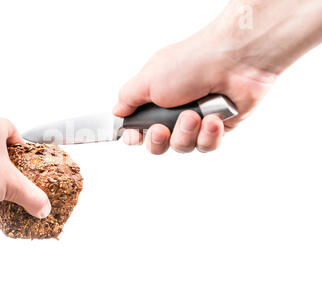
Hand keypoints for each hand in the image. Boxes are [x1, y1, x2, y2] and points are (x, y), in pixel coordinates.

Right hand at [113, 0, 321, 154]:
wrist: (235, 61)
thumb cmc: (190, 64)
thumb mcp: (147, 80)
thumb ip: (127, 98)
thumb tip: (116, 110)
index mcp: (155, 97)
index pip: (138, 126)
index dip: (135, 136)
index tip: (135, 137)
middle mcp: (174, 110)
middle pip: (158, 144)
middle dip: (158, 140)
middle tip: (162, 128)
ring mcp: (196, 120)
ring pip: (182, 147)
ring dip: (186, 133)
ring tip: (195, 114)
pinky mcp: (218, 128)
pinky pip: (206, 146)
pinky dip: (209, 135)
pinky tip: (213, 119)